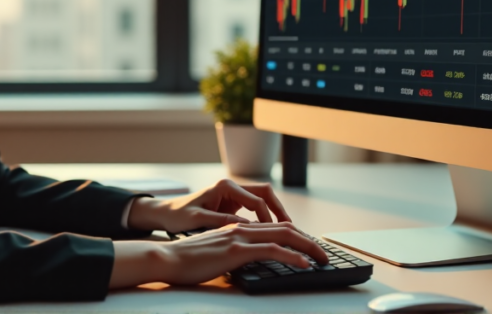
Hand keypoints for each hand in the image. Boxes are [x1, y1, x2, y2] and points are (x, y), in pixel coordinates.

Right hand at [109, 222, 327, 287]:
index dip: (296, 236)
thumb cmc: (186, 261)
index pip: (274, 228)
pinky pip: (271, 250)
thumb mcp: (215, 255)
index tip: (310, 248)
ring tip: (322, 258)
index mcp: (236, 229)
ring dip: (308, 246)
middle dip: (309, 240)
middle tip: (325, 254)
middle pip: (285, 228)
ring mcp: (239, 237)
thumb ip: (232, 254)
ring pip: (283, 235)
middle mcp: (241, 228)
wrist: (166, 259)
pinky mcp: (236, 250)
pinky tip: (304, 263)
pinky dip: (292, 255)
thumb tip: (246, 263)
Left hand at [127, 179, 291, 232]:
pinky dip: (265, 219)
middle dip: (279, 211)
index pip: (256, 201)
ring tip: (286, 232)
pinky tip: (270, 234)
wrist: (166, 213)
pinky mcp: (232, 204)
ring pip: (263, 200)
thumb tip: (245, 226)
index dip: (268, 219)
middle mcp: (232, 187)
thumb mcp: (197, 220)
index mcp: (225, 187)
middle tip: (291, 230)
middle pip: (266, 194)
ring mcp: (233, 195)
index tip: (274, 235)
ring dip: (274, 214)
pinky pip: (255, 209)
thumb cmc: (178, 215)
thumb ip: (220, 221)